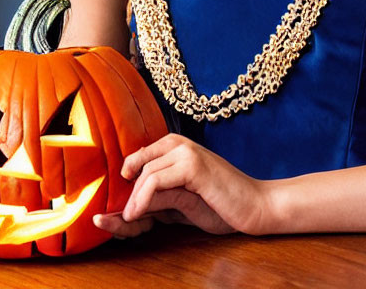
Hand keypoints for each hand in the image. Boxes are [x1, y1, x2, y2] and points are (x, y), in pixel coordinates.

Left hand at [93, 133, 268, 238]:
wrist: (254, 207)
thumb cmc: (220, 204)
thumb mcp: (180, 202)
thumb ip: (157, 199)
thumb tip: (125, 209)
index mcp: (174, 146)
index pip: (138, 161)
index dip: (124, 186)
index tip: (114, 210)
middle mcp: (178, 143)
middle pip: (136, 166)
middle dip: (124, 196)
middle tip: (111, 220)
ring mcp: (185, 151)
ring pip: (143, 174)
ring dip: (131, 201)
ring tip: (125, 221)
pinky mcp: (192, 165)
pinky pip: (155, 180)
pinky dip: (141, 199)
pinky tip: (136, 215)